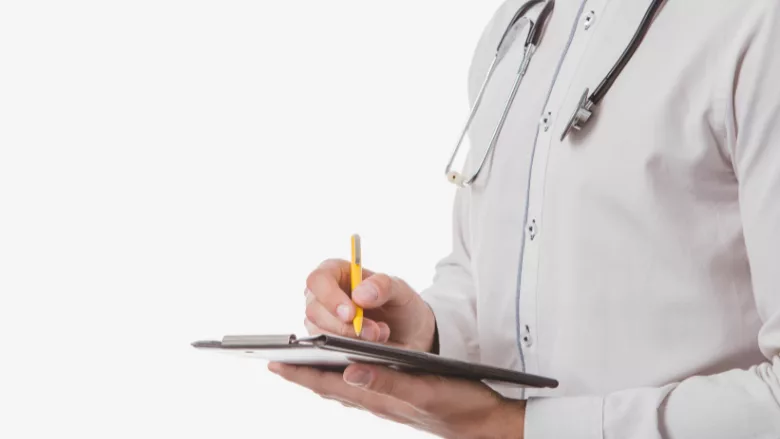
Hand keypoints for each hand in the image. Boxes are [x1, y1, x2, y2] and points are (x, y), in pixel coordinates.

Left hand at [268, 362, 524, 438]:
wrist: (485, 423)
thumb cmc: (459, 403)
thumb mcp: (424, 388)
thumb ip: (387, 381)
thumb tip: (348, 371)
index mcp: (378, 397)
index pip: (329, 384)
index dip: (301, 374)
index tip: (274, 362)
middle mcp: (377, 402)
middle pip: (330, 388)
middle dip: (303, 375)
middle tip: (277, 362)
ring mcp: (387, 403)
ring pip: (344, 389)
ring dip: (321, 377)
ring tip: (302, 366)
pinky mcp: (398, 401)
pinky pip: (362, 389)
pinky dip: (344, 379)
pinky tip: (346, 373)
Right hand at [304, 259, 435, 351]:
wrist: (409, 334)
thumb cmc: (400, 305)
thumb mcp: (400, 290)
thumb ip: (384, 286)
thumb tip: (360, 294)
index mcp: (335, 272)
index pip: (319, 280)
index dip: (330, 297)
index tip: (351, 314)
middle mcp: (322, 296)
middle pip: (315, 310)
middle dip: (345, 326)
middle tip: (374, 332)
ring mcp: (321, 321)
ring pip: (320, 333)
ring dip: (350, 339)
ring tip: (379, 336)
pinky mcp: (325, 343)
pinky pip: (328, 350)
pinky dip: (350, 351)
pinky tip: (370, 347)